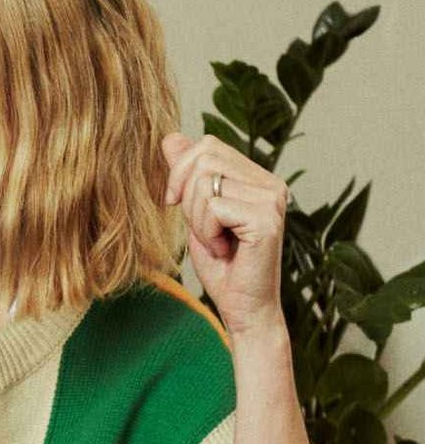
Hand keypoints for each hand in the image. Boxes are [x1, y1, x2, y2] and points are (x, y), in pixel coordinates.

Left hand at [161, 132, 289, 338]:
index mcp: (257, 177)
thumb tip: (170, 136)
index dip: (180, 172)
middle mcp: (271, 183)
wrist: (242, 306)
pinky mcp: (266, 219)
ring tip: (217, 240)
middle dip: (186, 197)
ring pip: (205, 183)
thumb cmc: (221, 264)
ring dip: (197, 219)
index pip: (207, 145)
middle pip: (204, 158)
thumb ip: (186, 175)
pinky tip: (225, 249)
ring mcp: (272, 199)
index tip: (177, 203)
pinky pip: (213, 208)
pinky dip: (206, 233)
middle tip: (203, 229)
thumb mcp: (195, 213)